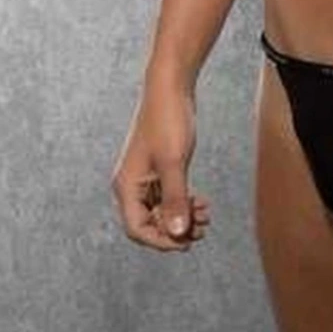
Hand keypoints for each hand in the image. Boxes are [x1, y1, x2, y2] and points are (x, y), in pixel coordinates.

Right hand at [111, 70, 210, 251]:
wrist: (171, 89)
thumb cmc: (168, 121)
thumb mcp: (174, 163)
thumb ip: (175, 199)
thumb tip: (177, 233)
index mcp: (126, 187)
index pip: (137, 229)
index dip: (161, 241)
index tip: (187, 242)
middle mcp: (131, 186)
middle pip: (150, 224)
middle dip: (176, 230)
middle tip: (203, 229)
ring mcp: (145, 178)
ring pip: (161, 212)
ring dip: (182, 217)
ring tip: (206, 215)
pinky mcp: (158, 170)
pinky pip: (168, 198)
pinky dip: (184, 203)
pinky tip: (202, 203)